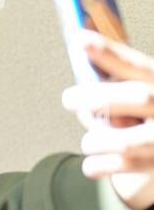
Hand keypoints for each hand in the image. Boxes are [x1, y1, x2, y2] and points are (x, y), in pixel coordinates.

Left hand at [60, 29, 153, 209]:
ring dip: (96, 141)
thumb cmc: (140, 125)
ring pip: (126, 139)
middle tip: (68, 98)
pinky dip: (98, 165)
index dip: (111, 54)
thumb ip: (112, 94)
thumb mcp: (132, 104)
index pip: (140, 67)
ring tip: (90, 143)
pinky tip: (94, 164)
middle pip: (140, 96)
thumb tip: (77, 94)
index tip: (80, 40)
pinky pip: (120, 170)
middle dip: (100, 96)